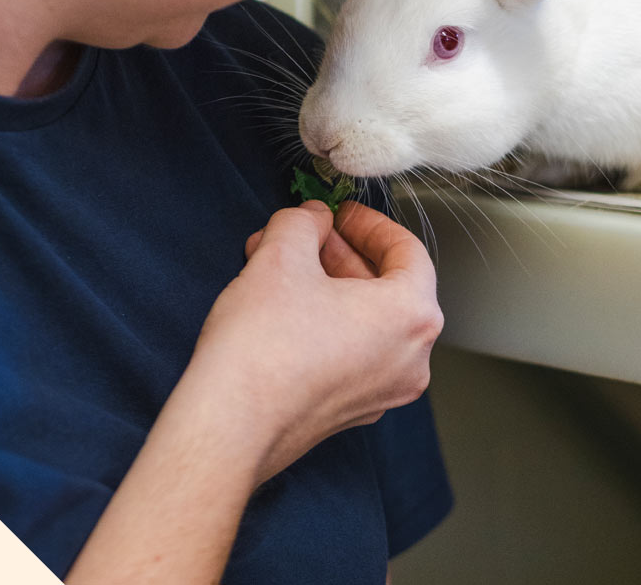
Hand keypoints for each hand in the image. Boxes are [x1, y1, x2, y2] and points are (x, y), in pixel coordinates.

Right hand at [192, 199, 442, 484]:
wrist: (229, 427)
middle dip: (341, 253)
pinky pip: (351, 351)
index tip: (341, 213)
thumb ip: (305, 222)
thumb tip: (313, 218)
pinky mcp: (349, 411)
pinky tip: (280, 304)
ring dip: (327, 285)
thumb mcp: (282, 254)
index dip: (370, 223)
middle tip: (307, 234)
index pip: (408, 251)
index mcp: (411, 316)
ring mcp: (382, 391)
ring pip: (365, 320)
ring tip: (279, 263)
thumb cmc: (264, 345)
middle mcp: (410, 359)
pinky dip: (325, 322)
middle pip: (387, 286)